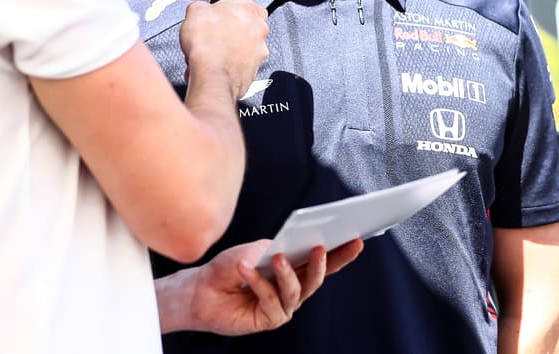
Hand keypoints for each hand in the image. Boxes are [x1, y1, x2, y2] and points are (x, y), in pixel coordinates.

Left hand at [157, 238, 363, 334]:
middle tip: (321, 246)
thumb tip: (287, 252)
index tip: (357, 239)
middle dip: (323, 262)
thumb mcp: (252, 250)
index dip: (341, 252)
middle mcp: (293, 288)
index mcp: (295, 267)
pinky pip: (272, 300)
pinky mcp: (269, 319)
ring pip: (296, 290)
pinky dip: (259, 284)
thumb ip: (272, 249)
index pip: (323, 260)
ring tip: (277, 258)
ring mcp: (283, 306)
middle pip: (317, 277)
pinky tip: (246, 270)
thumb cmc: (228, 267)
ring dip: (286, 273)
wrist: (201, 291)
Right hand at [180, 0, 268, 100]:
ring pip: (244, 48)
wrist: (211, 75)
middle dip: (230, 32)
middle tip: (213, 36)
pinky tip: (215, 65)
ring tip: (211, 53)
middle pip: (246, 27)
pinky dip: (230, 65)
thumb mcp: (195, 10)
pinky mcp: (254, 71)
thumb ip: (202, 7)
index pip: (248, 5)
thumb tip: (201, 10)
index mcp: (250, 9)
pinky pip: (241, 65)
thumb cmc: (207, 43)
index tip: (221, 17)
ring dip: (230, 49)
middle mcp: (260, 30)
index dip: (231, 12)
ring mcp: (259, 51)